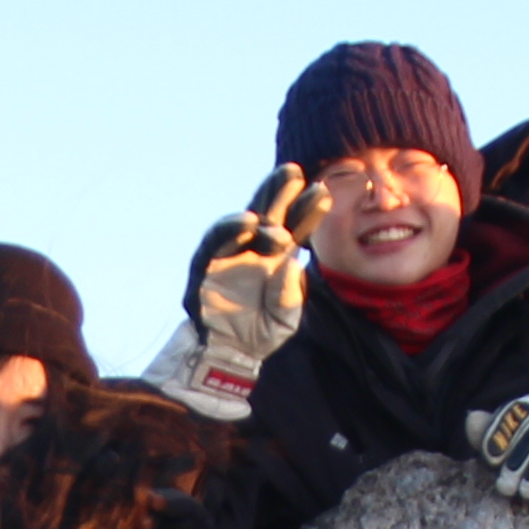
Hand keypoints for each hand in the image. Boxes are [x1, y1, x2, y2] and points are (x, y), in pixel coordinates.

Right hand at [140, 166, 321, 423]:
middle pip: (268, 213)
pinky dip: (229, 231)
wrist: (226, 357)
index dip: (307, 210)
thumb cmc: (259, 334)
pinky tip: (247, 223)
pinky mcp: (204, 267)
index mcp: (276, 257)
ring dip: (255, 208)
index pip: (294, 227)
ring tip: (271, 205)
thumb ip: (290, 295)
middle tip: (293, 171)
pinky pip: (214, 244)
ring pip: (241, 222)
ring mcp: (228, 255)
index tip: (324, 193)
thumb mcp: (285, 319)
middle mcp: (253, 249)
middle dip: (279, 192)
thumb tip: (293, 262)